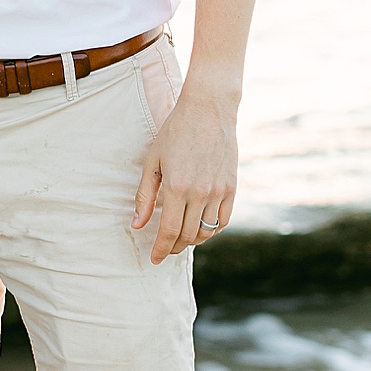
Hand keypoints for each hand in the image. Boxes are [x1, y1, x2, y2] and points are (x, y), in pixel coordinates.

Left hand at [134, 78, 238, 263]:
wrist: (208, 110)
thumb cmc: (175, 132)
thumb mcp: (153, 162)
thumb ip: (145, 196)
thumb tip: (138, 225)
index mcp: (177, 188)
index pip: (169, 232)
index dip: (161, 249)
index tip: (154, 259)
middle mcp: (201, 193)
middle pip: (188, 236)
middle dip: (174, 247)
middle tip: (165, 248)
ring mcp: (219, 191)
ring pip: (207, 231)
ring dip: (193, 240)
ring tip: (181, 239)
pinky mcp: (232, 187)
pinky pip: (224, 220)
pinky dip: (212, 229)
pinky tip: (201, 227)